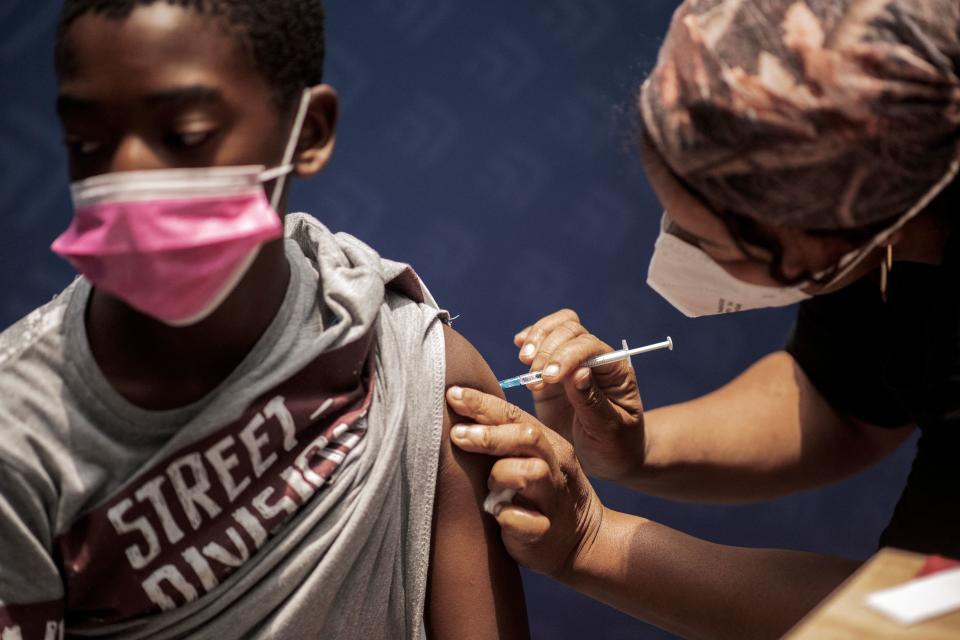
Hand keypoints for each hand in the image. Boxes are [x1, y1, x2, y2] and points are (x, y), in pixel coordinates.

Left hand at [446, 386, 603, 579]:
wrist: (582, 541)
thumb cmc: (540, 492)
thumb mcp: (531, 460)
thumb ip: (505, 439)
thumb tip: (455, 413)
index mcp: (548, 444)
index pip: (514, 416)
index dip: (482, 404)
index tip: (452, 395)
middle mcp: (554, 467)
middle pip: (526, 438)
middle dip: (489, 435)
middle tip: (457, 434)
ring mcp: (553, 499)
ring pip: (530, 473)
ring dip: (501, 475)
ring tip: (490, 486)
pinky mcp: (546, 532)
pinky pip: (524, 521)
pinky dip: (506, 516)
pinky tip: (497, 515)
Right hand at [514, 309, 644, 481]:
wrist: (605, 459)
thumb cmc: (615, 446)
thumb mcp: (608, 430)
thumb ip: (593, 402)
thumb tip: (579, 372)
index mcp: (615, 370)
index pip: (591, 346)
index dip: (568, 356)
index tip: (550, 379)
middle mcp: (594, 359)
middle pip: (571, 330)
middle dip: (549, 349)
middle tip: (536, 379)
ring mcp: (571, 363)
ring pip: (557, 328)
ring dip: (537, 339)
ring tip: (525, 361)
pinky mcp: (550, 373)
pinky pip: (541, 343)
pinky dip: (529, 339)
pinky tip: (519, 347)